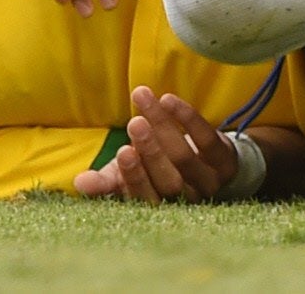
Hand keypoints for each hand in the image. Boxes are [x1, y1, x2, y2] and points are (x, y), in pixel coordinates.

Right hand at [74, 89, 241, 202]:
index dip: (135, 177)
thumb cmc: (155, 169)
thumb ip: (105, 182)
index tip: (122, 152)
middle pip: (170, 181)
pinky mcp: (225, 160)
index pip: (146, 198)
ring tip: (142, 97)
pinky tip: (168, 99)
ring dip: (163, 125)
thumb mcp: (127, 176)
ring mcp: (209, 182)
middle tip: (136, 124)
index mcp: (159, 206)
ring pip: (186, 156)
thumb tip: (79, 183)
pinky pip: (207, 140)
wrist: (204, 162)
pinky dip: (188, 118)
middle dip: (152, 152)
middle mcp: (187, 200)